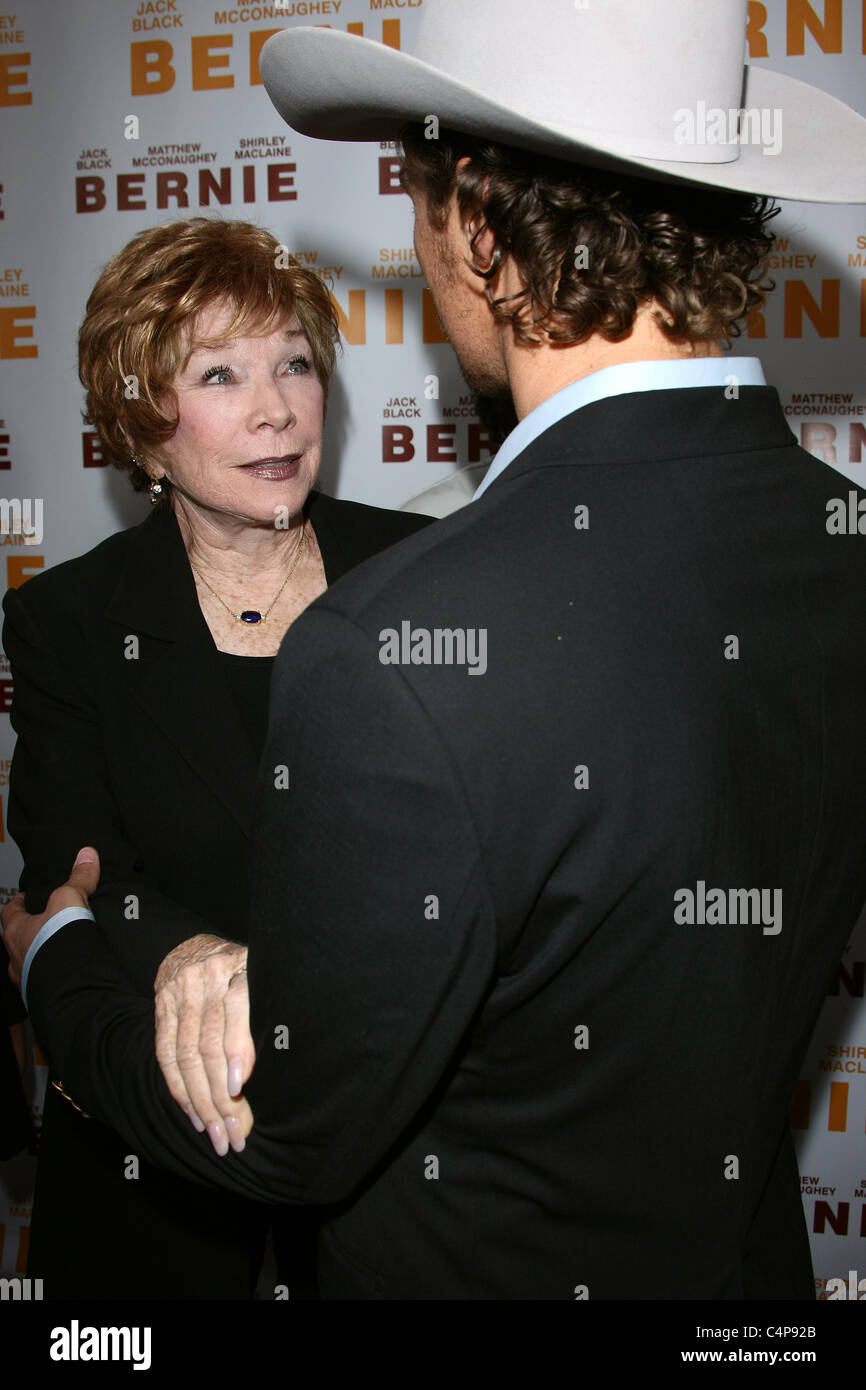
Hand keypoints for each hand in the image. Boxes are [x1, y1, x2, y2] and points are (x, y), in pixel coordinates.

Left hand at [1, 847, 99, 988]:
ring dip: (44, 955)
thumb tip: (87, 855)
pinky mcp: (46, 995)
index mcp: (16, 932)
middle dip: (34, 931)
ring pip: (32, 962)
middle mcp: (17, 958)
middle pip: (20, 939)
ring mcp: (29, 980)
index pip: (10, 912)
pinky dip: (57, 975)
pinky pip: (48, 981)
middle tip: (50, 922)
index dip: (19, 902)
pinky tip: (73, 971)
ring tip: (65, 948)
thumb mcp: (70, 901)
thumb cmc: (58, 945)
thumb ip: (79, 879)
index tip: (27, 896)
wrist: (71, 989)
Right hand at [154, 934, 254, 1154]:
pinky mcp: (161, 1007)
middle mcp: (208, 978)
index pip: (236, 1009)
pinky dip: (179, 1089)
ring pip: (186, 1055)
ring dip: (200, 1101)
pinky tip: (193, 1114)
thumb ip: (267, 1012)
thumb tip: (280, 1068)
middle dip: (220, 1094)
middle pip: (208, 1043)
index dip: (237, 1050)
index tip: (239, 1088)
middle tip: (236, 1133)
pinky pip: (166, 1055)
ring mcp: (180, 992)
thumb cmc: (244, 972)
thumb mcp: (264, 979)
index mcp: (241, 967)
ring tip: (217, 1134)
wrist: (196, 947)